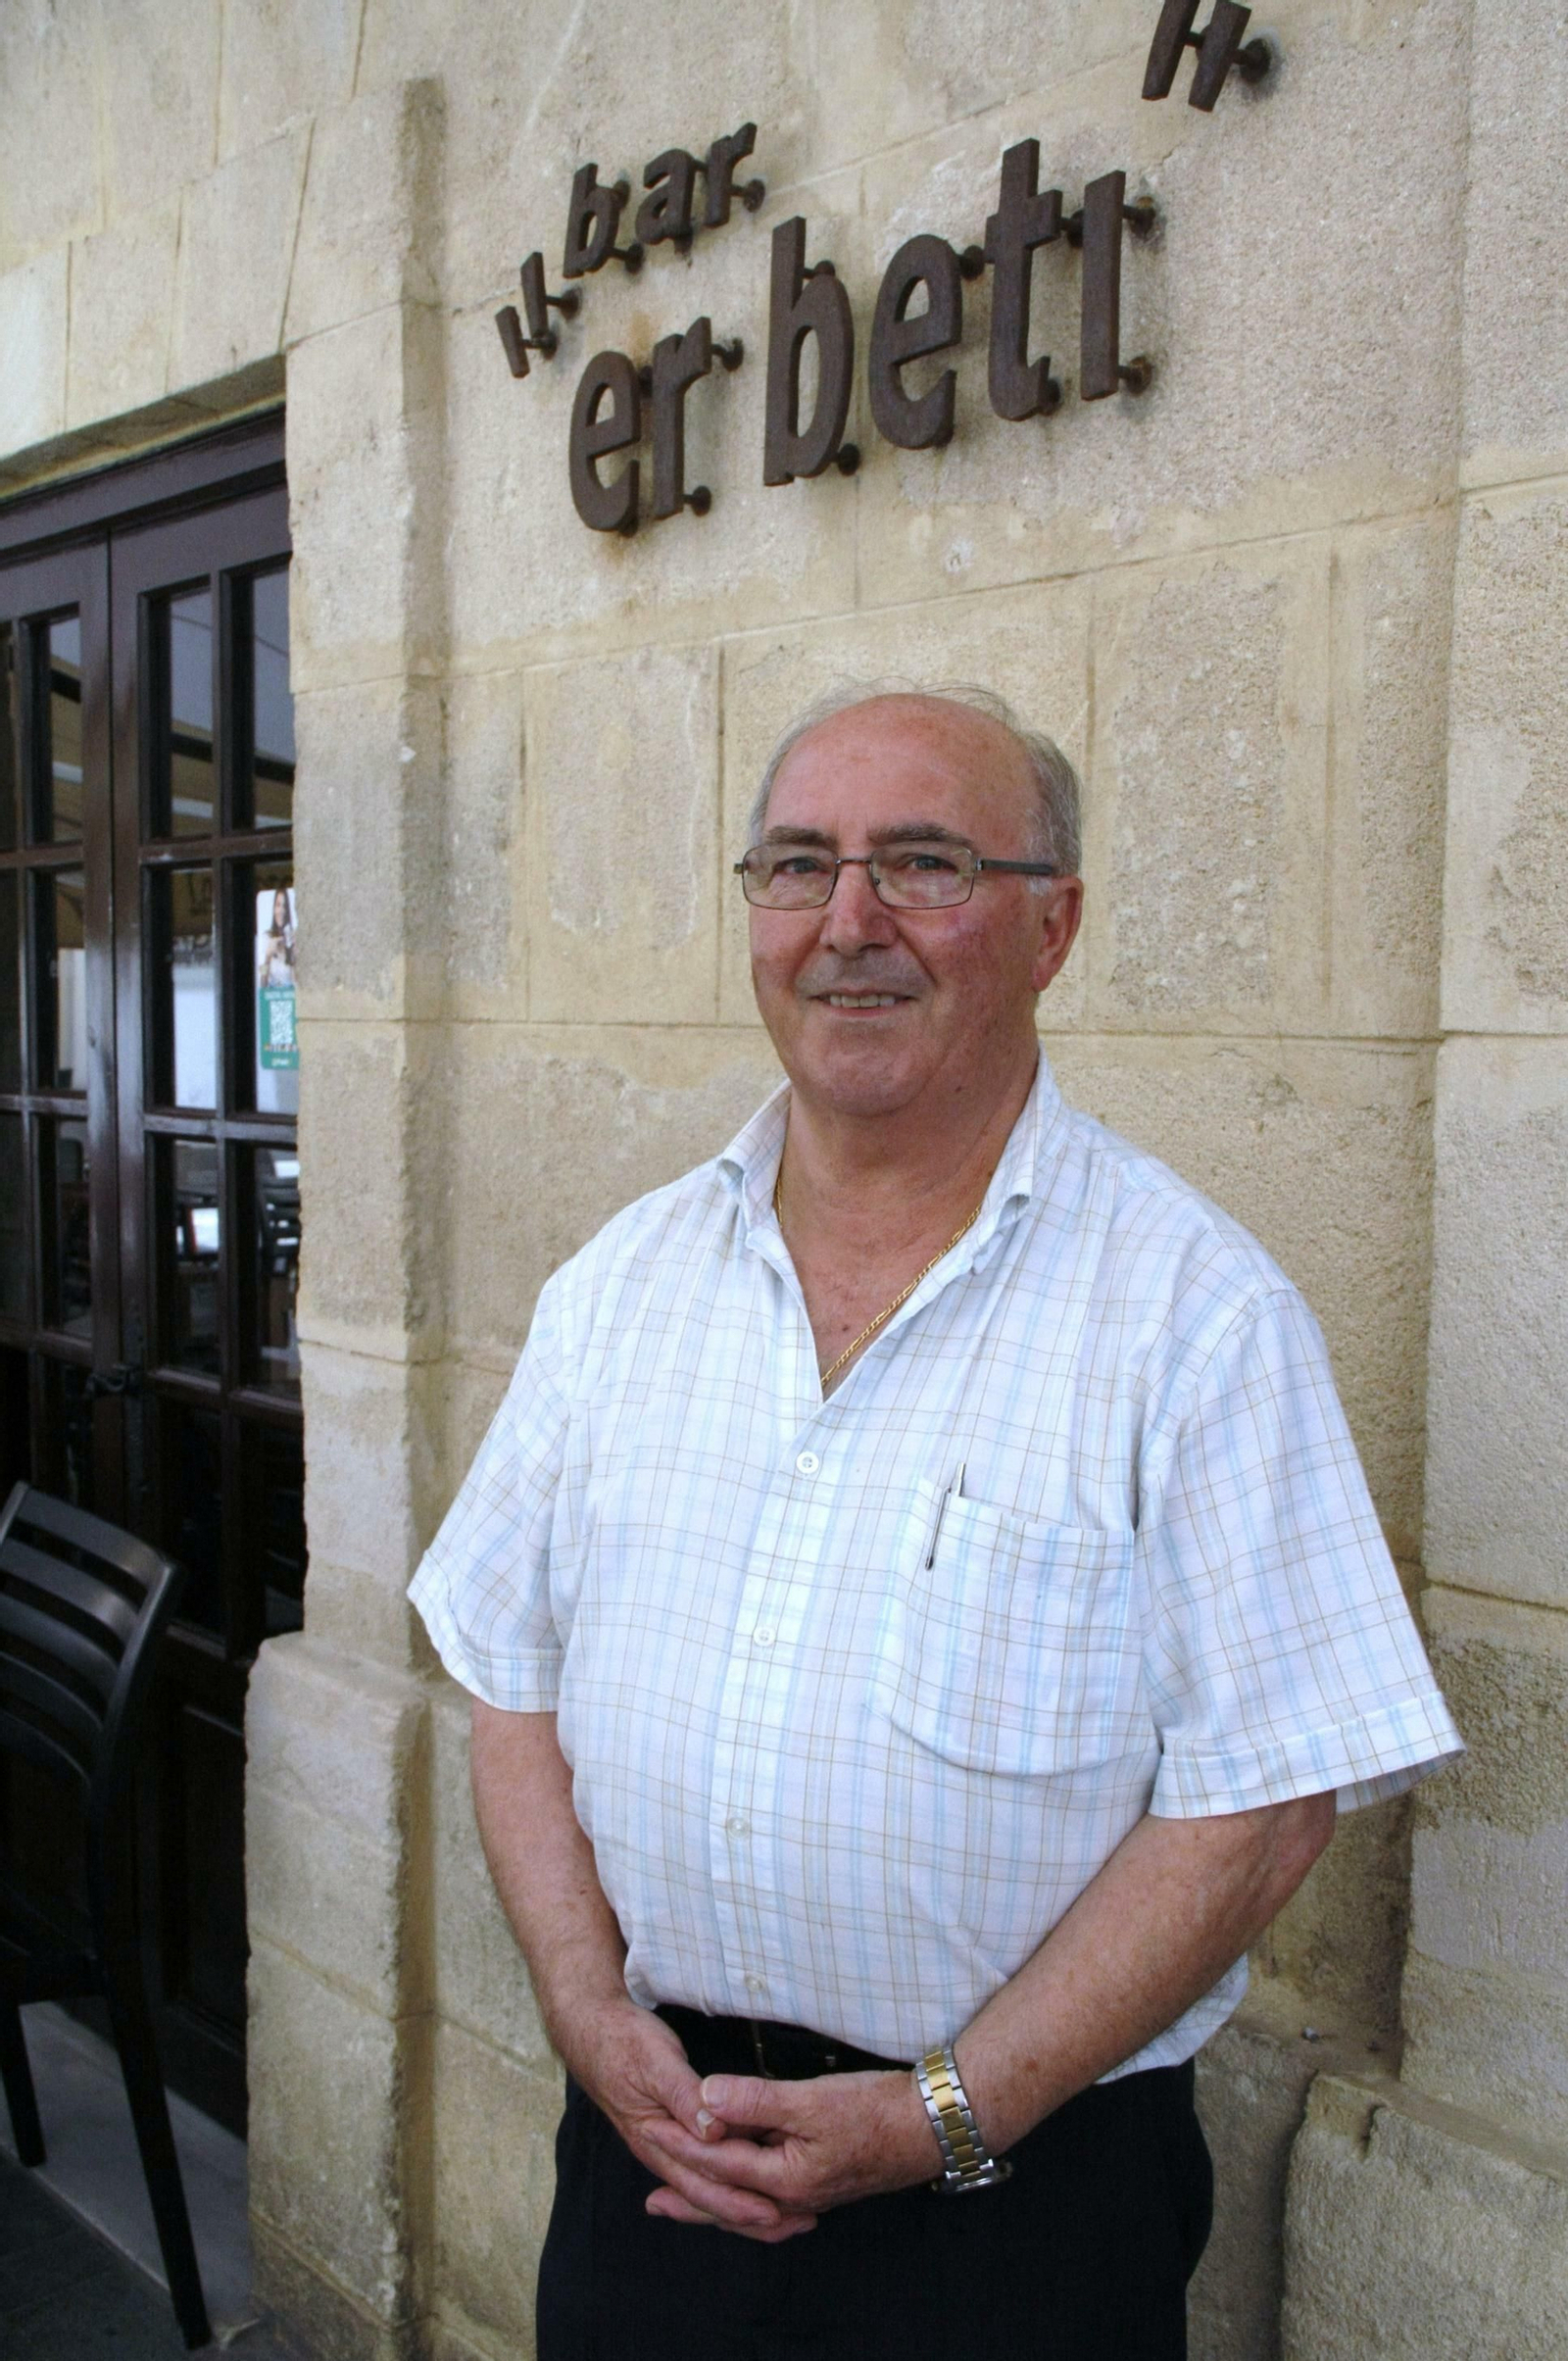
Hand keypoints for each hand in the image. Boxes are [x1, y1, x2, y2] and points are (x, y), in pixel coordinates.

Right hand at [560, 1999, 815, 2240]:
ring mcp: (669, 2144)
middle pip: (709, 2195)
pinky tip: (754, 2182)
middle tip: (798, 2224)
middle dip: (750, 2214)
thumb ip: (684, 2097)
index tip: (773, 2214)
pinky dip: (733, 2178)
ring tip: (787, 2215)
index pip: (701, 2185)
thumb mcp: (656, 2063)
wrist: (593, 2028)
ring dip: (744, 2201)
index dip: (737, 2202)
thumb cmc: (624, 2043)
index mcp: (657, 2141)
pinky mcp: (676, 2130)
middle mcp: (664, 2152)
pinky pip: (708, 2165)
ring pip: (710, 2185)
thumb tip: (713, 2132)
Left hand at [646, 2067, 937, 2224]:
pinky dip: (744, 2193)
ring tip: (683, 2202)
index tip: (648, 2128)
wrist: (930, 2125)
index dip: (682, 2143)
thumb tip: (704, 2097)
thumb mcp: (809, 2100)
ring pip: (749, 2204)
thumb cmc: (874, 2110)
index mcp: (785, 2181)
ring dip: (713, 2200)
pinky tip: (742, 2185)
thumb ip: (754, 2101)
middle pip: (729, 2202)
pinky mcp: (821, 2182)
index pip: (719, 2163)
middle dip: (689, 2198)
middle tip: (650, 2203)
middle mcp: (793, 2198)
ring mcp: (809, 2194)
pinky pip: (769, 2197)